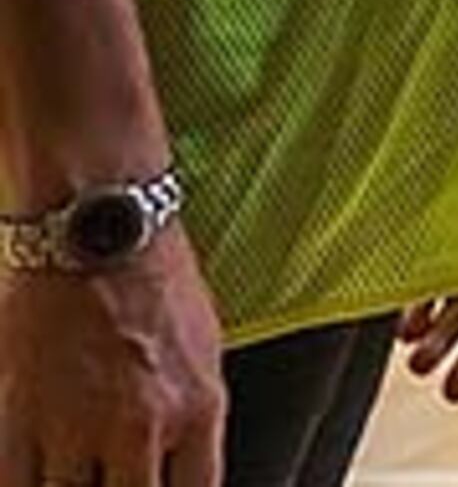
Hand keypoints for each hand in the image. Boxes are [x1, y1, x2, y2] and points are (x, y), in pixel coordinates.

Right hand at [0, 230, 226, 486]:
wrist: (96, 230)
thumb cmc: (156, 279)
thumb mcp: (205, 349)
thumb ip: (192, 416)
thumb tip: (181, 468)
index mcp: (197, 410)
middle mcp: (141, 427)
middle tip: (106, 481)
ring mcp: (75, 427)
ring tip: (74, 475)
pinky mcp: (19, 416)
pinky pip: (16, 485)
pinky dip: (25, 485)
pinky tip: (34, 476)